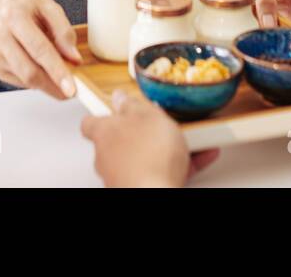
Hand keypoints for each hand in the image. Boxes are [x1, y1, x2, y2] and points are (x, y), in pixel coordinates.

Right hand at [0, 0, 81, 99]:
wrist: (5, 7)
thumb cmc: (29, 7)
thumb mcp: (50, 7)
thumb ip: (64, 31)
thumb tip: (73, 58)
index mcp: (15, 15)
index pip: (39, 48)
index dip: (56, 70)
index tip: (70, 87)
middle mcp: (0, 34)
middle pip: (28, 70)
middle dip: (52, 85)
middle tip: (70, 92)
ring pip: (24, 79)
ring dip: (46, 84)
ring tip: (59, 79)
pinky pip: (19, 81)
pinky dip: (35, 81)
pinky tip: (41, 69)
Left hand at [81, 90, 219, 186]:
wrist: (154, 192)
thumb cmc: (147, 155)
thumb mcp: (147, 115)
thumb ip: (132, 105)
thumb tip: (121, 97)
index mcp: (105, 132)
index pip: (92, 123)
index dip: (104, 116)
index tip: (117, 109)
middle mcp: (107, 156)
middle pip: (121, 141)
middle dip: (142, 134)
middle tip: (162, 127)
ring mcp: (121, 175)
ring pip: (143, 158)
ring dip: (163, 151)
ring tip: (189, 143)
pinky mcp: (139, 187)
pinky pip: (159, 173)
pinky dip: (179, 166)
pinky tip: (198, 158)